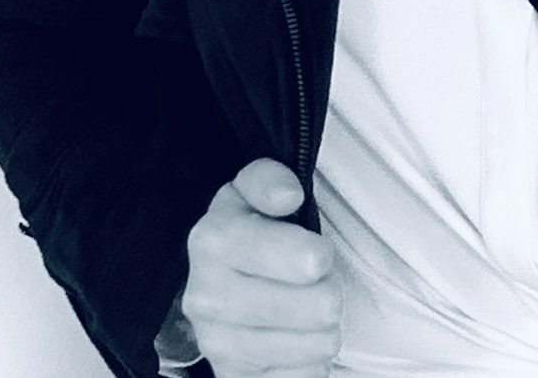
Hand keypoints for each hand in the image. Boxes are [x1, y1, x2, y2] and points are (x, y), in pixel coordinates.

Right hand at [180, 158, 342, 377]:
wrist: (213, 289)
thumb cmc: (248, 234)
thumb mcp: (251, 191)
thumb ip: (269, 178)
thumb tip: (288, 196)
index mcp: (213, 241)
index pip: (303, 260)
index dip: (322, 257)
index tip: (318, 256)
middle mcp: (209, 298)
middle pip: (319, 307)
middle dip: (329, 290)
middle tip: (313, 282)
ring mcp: (220, 347)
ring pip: (319, 345)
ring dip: (324, 328)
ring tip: (305, 311)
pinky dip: (310, 362)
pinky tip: (294, 342)